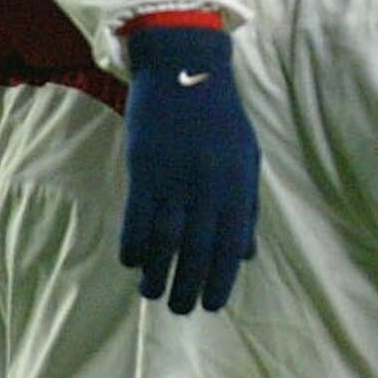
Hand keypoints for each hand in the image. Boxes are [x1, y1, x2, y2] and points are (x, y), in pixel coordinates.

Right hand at [119, 20, 258, 313]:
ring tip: (151, 294)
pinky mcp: (145, 167)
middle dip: (188, 286)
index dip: (221, 279)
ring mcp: (175, 177)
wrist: (187, 68)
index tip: (212, 304)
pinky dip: (132, 245)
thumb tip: (246, 255)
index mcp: (237, 183)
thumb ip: (247, 205)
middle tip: (179, 308)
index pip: (232, 245)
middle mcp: (208, 185)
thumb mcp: (247, 157)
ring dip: (156, 273)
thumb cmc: (221, 116)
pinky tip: (131, 262)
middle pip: (197, 250)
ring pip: (165, 240)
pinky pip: (137, 217)